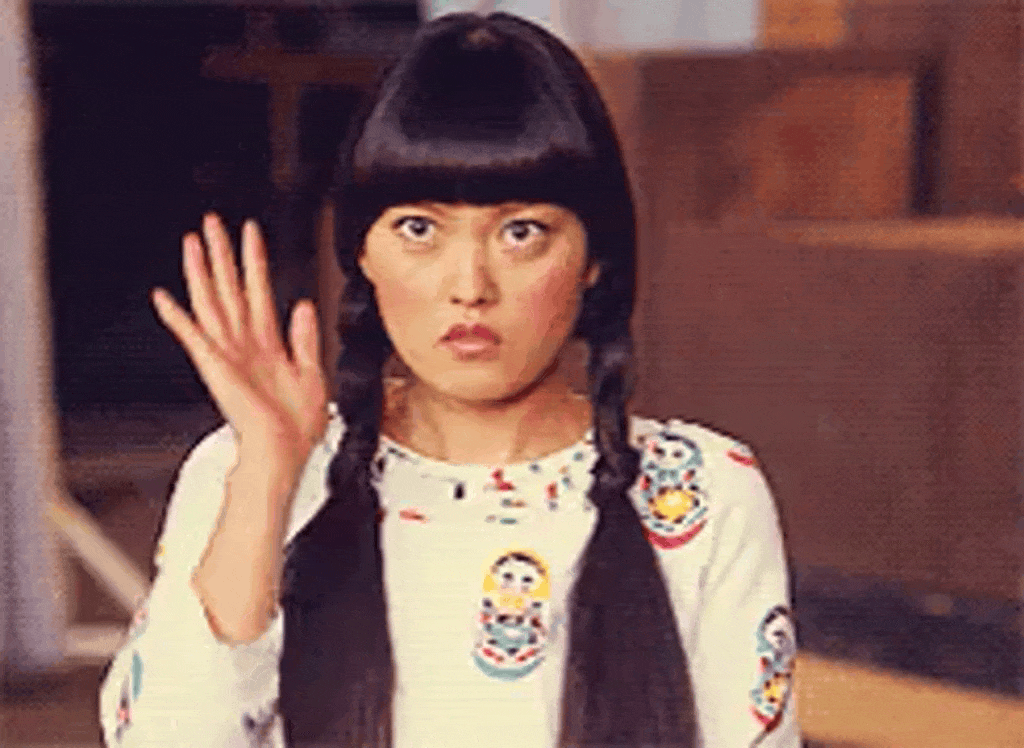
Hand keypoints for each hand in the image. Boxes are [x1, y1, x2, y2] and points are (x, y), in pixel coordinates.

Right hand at [151, 213, 329, 468]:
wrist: (283, 453)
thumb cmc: (297, 426)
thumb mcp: (313, 372)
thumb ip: (305, 337)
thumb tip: (303, 305)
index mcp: (268, 345)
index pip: (258, 290)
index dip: (254, 260)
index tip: (251, 232)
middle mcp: (244, 345)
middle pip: (229, 288)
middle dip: (221, 253)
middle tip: (212, 222)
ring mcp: (227, 354)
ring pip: (211, 302)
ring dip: (201, 271)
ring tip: (192, 241)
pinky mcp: (215, 367)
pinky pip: (193, 336)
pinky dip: (177, 317)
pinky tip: (163, 297)